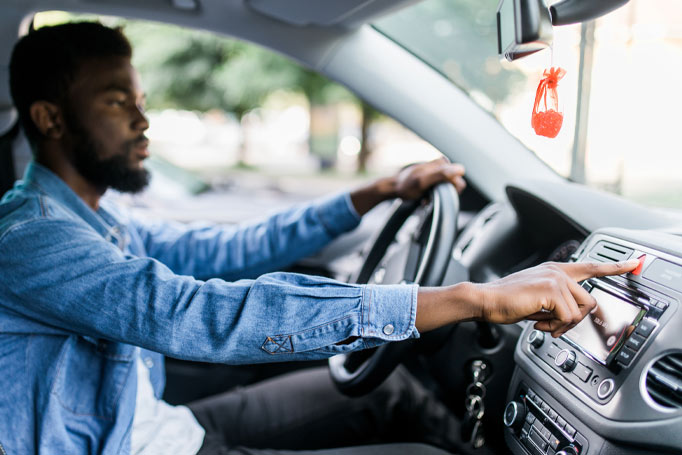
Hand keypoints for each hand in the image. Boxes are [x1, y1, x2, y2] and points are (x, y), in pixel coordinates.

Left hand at [350, 157, 465, 215]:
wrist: (393, 188)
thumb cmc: (406, 185)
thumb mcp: (423, 180)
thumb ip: (442, 174)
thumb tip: (461, 170)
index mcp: (441, 163)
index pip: (458, 180)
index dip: (450, 190)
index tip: (436, 193)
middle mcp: (441, 166)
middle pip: (453, 185)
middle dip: (443, 194)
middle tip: (429, 196)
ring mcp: (437, 173)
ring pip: (446, 190)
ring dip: (437, 196)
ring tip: (425, 197)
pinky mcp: (433, 179)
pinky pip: (439, 191)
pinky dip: (433, 196)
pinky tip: (424, 198)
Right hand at [415, 259, 639, 336]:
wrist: (485, 300)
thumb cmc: (506, 302)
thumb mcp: (537, 301)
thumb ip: (556, 303)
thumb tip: (570, 318)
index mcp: (555, 271)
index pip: (591, 266)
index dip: (615, 266)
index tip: (635, 263)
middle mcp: (558, 271)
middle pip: (589, 301)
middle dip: (575, 320)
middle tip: (554, 326)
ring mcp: (556, 278)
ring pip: (579, 312)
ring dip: (562, 325)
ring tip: (542, 322)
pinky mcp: (552, 289)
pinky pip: (568, 317)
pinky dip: (554, 326)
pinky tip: (538, 321)